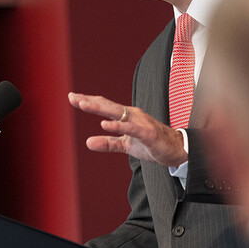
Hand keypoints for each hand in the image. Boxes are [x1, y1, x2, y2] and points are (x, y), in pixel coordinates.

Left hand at [68, 92, 187, 166]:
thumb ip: (108, 143)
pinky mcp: (148, 134)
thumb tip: (88, 142)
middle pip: (108, 106)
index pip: (105, 106)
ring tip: (83, 104)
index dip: (89, 101)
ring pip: (118, 113)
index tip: (72, 97)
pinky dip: (118, 126)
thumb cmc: (151, 144)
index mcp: (127, 117)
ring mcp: (140, 123)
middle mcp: (132, 115)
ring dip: (100, 108)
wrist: (175, 150)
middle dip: (90, 101)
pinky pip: (131, 129)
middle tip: (73, 98)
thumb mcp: (126, 145)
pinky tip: (104, 124)